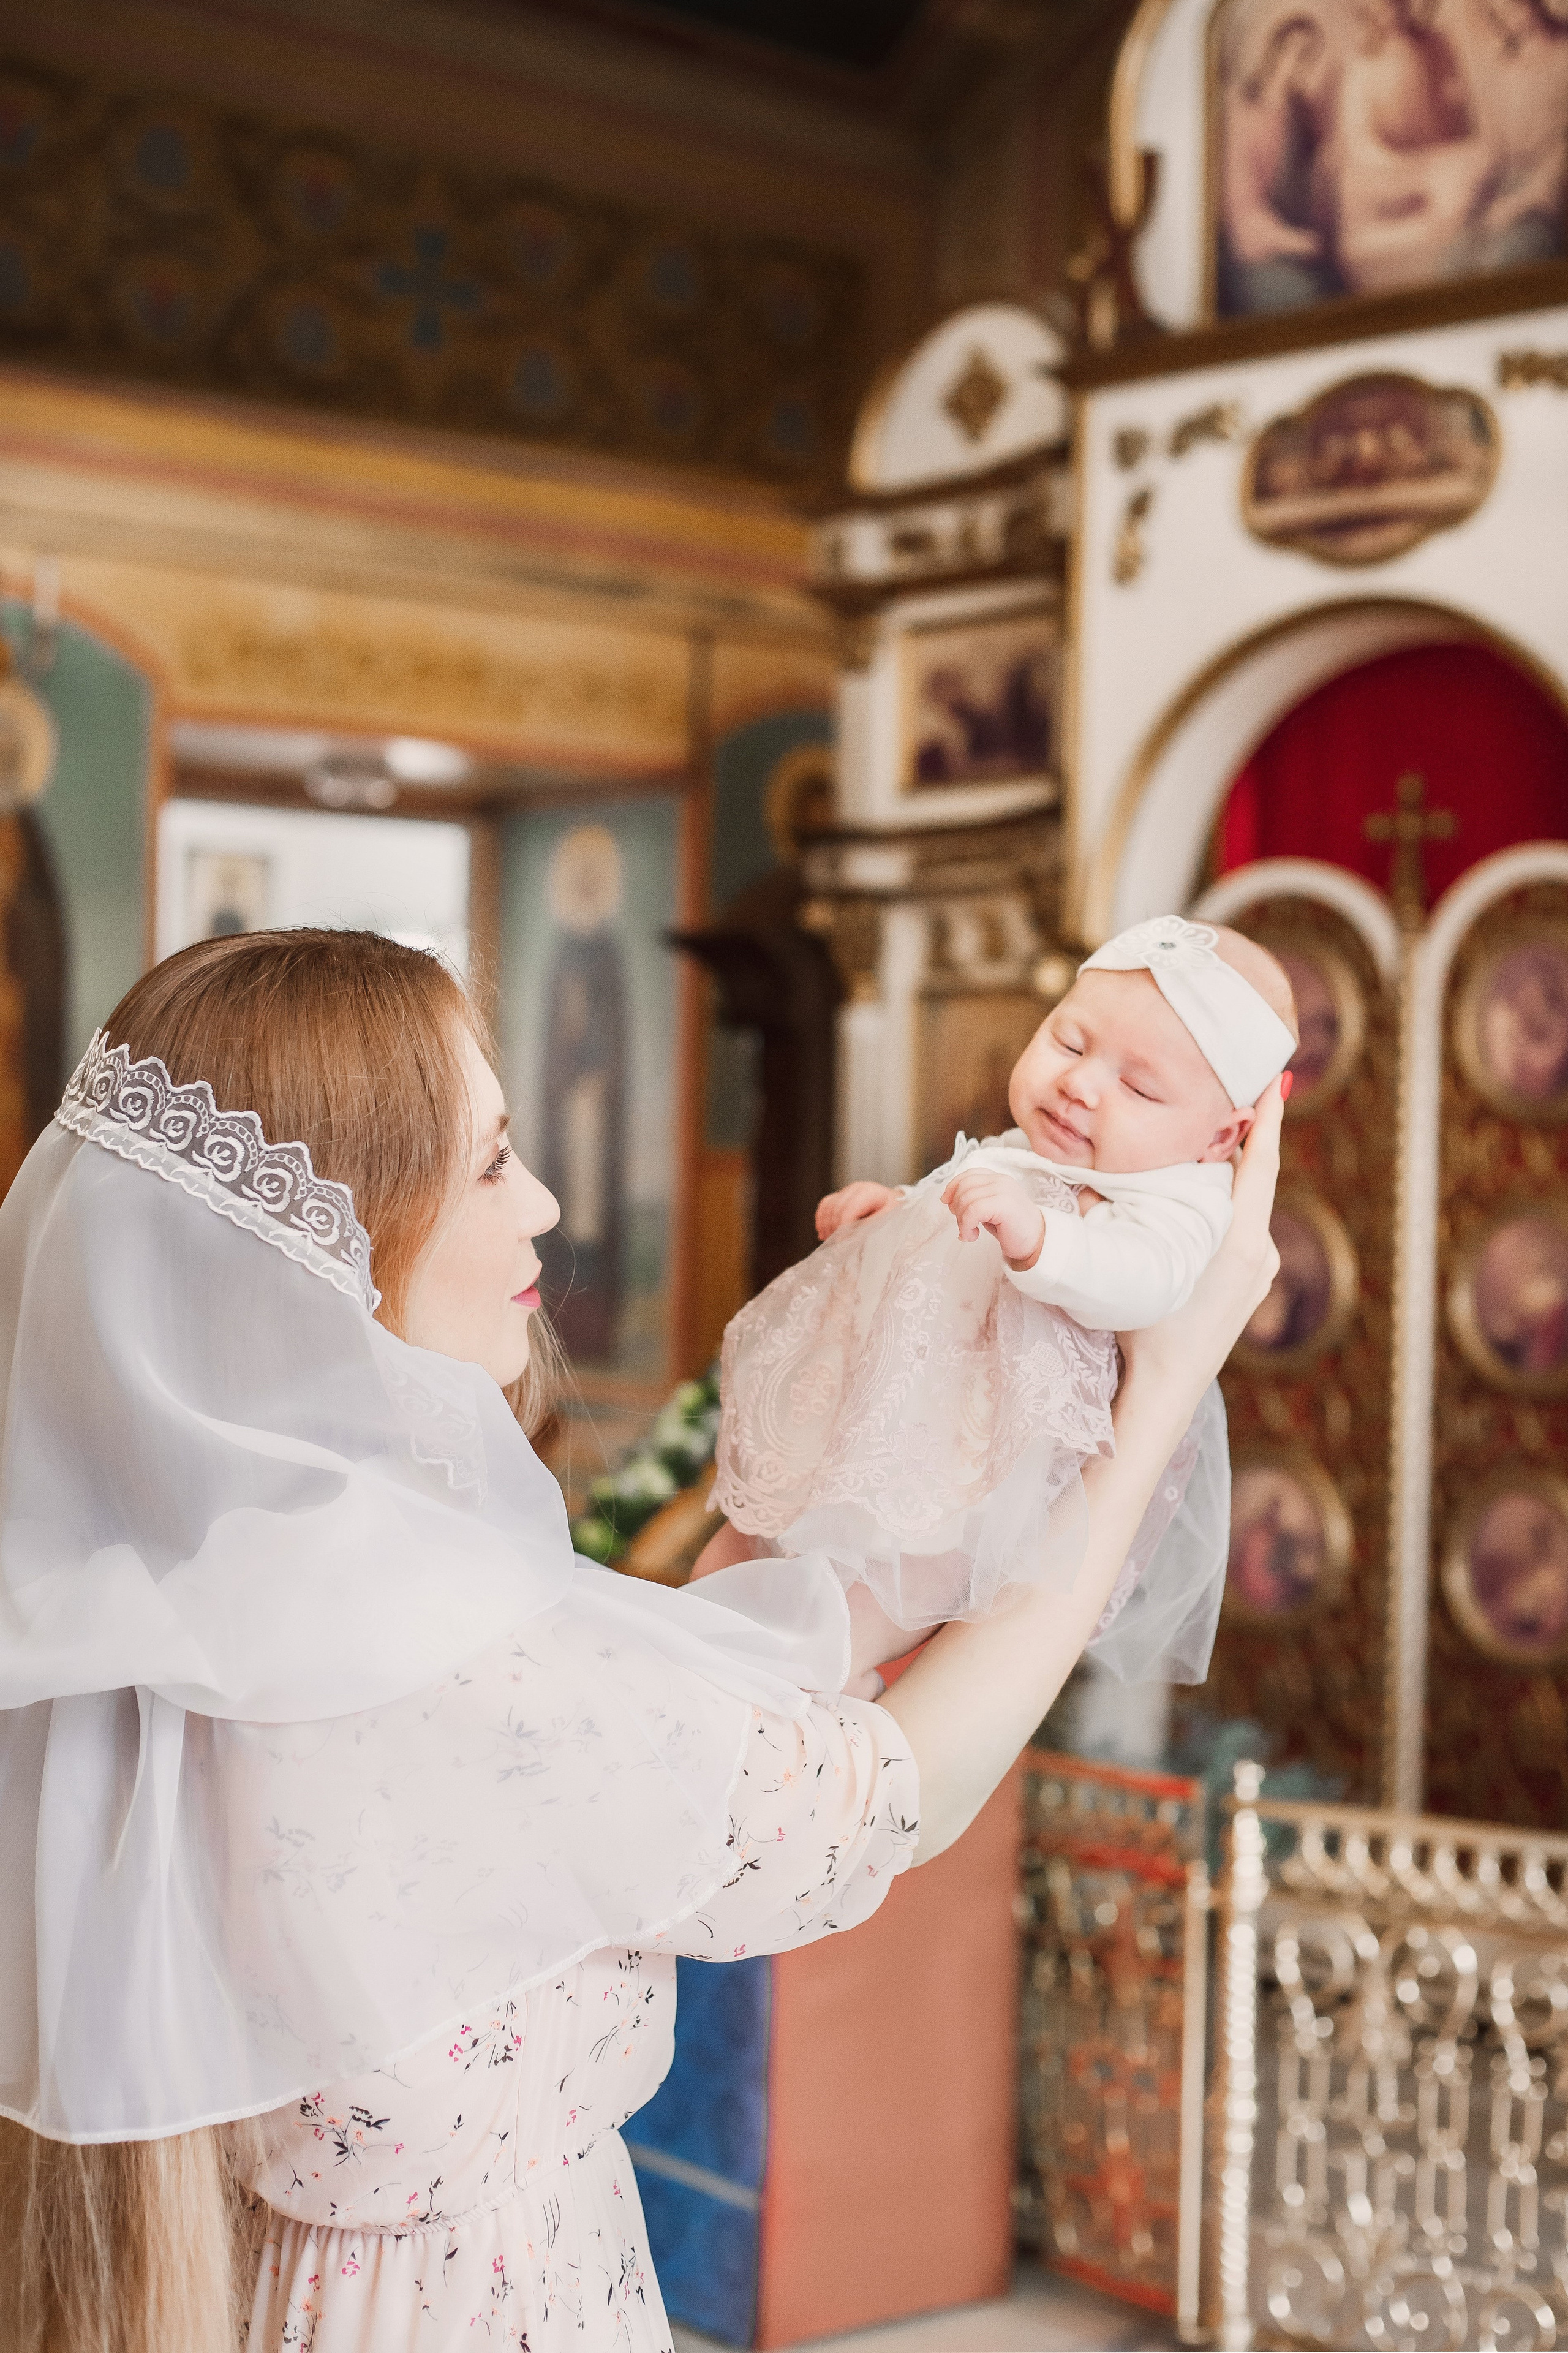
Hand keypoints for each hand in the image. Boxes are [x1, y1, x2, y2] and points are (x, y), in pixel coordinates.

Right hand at [816, 1181, 895, 1241]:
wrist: (892, 1200)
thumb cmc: (892, 1210)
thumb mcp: (887, 1218)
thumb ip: (870, 1225)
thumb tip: (851, 1236)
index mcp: (869, 1192)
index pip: (849, 1208)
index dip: (843, 1225)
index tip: (841, 1241)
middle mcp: (855, 1189)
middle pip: (837, 1207)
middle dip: (833, 1227)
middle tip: (834, 1244)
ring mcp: (846, 1191)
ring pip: (828, 1206)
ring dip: (825, 1224)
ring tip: (828, 1239)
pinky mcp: (840, 1195)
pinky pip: (825, 1204)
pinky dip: (822, 1218)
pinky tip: (823, 1231)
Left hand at [941, 1169, 1045, 1268]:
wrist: (1035, 1242)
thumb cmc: (1011, 1228)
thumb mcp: (989, 1209)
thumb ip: (974, 1199)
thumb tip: (947, 1199)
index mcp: (997, 1178)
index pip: (967, 1175)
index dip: (952, 1188)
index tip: (947, 1204)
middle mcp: (1000, 1180)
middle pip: (963, 1187)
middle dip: (956, 1209)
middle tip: (963, 1226)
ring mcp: (1003, 1190)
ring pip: (966, 1199)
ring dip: (962, 1221)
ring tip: (969, 1233)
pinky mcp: (1004, 1203)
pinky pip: (973, 1210)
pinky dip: (967, 1225)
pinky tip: (973, 1235)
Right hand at [1117, 1075, 1283, 1401]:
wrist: (1164, 1392)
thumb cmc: (1143, 1332)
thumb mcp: (1125, 1264)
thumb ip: (1107, 1216)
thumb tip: (1087, 1175)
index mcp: (1241, 1240)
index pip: (1260, 1164)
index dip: (1269, 1119)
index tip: (1273, 1078)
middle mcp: (1261, 1251)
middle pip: (1255, 1180)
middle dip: (1240, 1139)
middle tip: (1223, 1095)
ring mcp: (1261, 1272)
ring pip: (1247, 1207)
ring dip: (1228, 1177)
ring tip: (1203, 1144)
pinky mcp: (1252, 1286)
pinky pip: (1243, 1230)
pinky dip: (1226, 1208)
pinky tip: (1198, 1203)